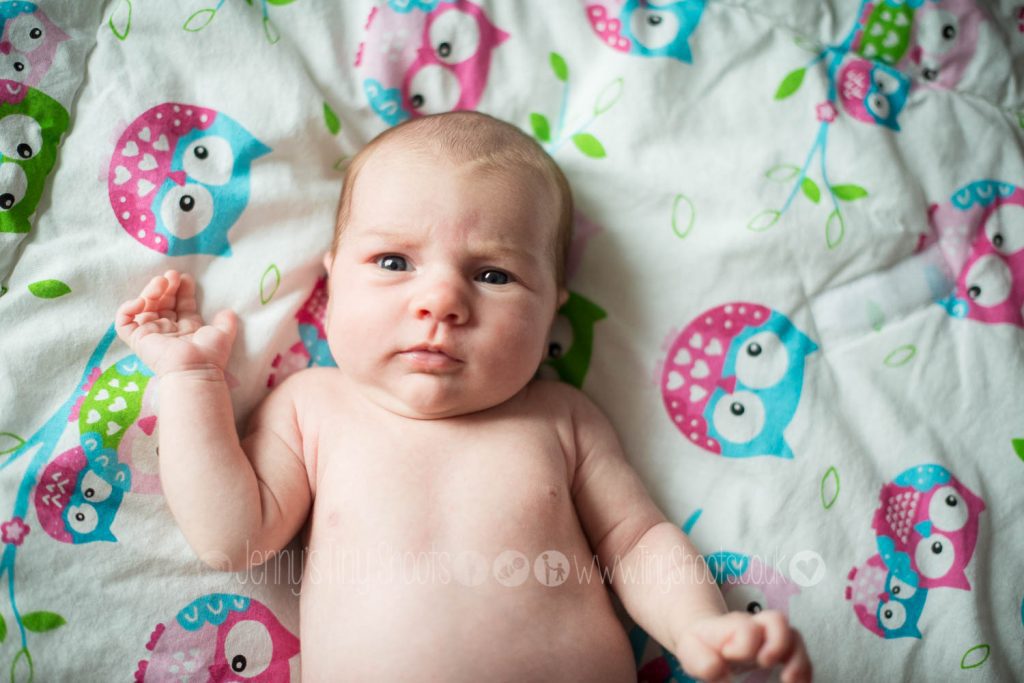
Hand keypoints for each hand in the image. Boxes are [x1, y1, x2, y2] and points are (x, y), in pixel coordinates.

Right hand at [115, 270, 237, 378]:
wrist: (194, 368)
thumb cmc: (209, 354)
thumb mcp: (222, 334)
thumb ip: (226, 321)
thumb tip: (229, 311)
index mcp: (186, 329)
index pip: (180, 304)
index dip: (182, 290)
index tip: (185, 277)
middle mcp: (168, 330)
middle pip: (162, 302)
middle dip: (166, 287)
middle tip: (171, 275)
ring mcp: (152, 334)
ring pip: (144, 307)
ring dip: (150, 291)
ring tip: (161, 281)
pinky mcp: (137, 339)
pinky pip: (123, 322)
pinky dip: (127, 309)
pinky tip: (141, 301)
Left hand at [673, 610, 811, 682]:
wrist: (706, 640)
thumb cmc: (700, 647)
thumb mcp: (692, 652)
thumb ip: (702, 662)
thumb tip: (720, 672)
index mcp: (733, 625)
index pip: (746, 628)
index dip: (742, 646)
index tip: (729, 657)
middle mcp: (756, 627)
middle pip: (777, 621)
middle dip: (777, 644)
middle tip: (765, 663)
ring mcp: (771, 638)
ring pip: (795, 637)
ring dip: (798, 661)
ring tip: (790, 681)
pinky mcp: (781, 653)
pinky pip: (801, 656)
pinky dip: (804, 671)